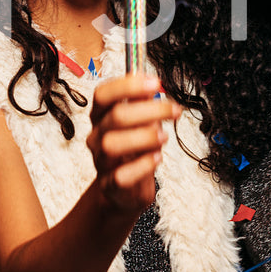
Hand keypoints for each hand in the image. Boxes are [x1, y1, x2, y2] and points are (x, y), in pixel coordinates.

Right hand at [86, 74, 179, 215]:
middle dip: (150, 110)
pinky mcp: (110, 183)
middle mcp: (97, 135)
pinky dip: (143, 165)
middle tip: (174, 110)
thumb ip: (142, 103)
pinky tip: (156, 158)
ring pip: (113, 144)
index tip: (155, 83)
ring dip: (144, 137)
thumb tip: (153, 83)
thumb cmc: (134, 149)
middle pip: (116, 116)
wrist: (125, 188)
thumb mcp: (138, 122)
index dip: (128, 85)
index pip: (103, 94)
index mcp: (101, 115)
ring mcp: (101, 160)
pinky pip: (121, 175)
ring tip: (163, 137)